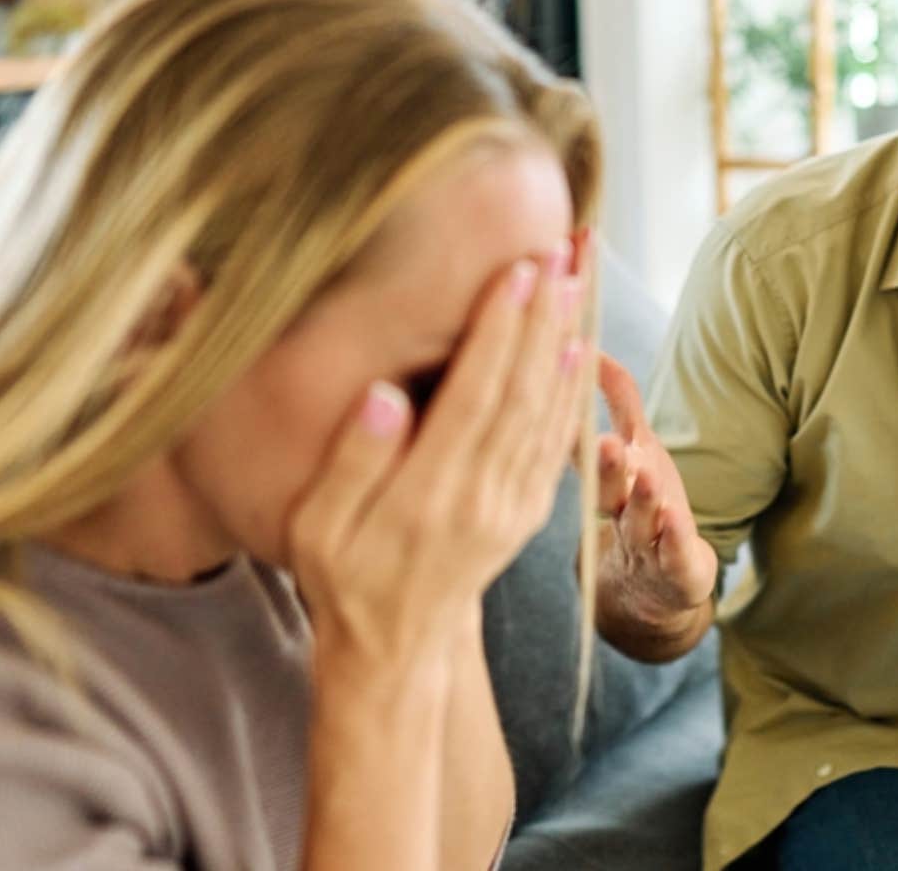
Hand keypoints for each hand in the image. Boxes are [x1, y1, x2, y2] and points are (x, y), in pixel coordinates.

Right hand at [288, 235, 592, 668]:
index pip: (474, 397)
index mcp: (428, 497)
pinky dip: (573, 389)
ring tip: (579, 277)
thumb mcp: (317, 530)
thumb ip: (350, 464)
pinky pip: (558, 440)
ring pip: (549, 410)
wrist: (397, 648)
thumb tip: (382, 397)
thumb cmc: (342, 577)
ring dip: (567, 338)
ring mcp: (514, 506)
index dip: (499, 332)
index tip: (517, 271)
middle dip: (544, 316)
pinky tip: (580, 344)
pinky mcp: (530, 511)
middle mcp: (483, 499)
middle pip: (523, 393)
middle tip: (560, 250)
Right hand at [593, 355, 717, 629]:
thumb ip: (618, 400)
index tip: (568, 389)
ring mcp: (648, 540)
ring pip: (640, 518)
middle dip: (605, 465)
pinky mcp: (678, 566)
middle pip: (607, 487)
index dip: (576, 423)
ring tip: (643, 474)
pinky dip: (674, 535)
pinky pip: (676, 550)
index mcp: (606, 480)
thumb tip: (596, 348)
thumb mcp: (633, 448)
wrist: (657, 588)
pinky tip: (674, 518)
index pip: (585, 449)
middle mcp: (619, 510)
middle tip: (602, 443)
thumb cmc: (644, 506)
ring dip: (641, 497)